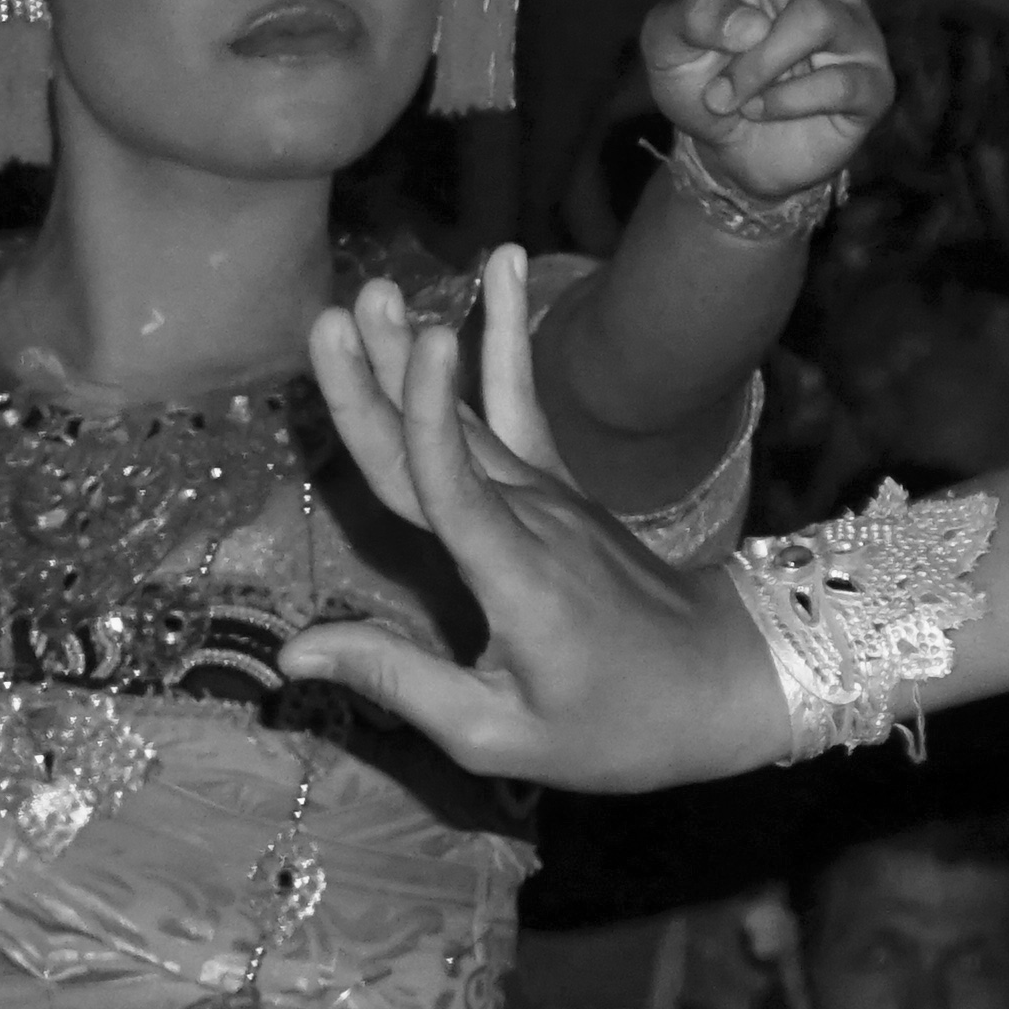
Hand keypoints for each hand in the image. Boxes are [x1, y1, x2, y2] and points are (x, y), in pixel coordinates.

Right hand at [282, 246, 798, 789]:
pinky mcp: (559, 489)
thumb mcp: (499, 733)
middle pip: (439, 442)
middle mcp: (530, 518)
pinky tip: (502, 276)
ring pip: (469, 418)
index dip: (430, 419)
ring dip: (419, 354)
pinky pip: (520, 406)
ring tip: (381, 288)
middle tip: (335, 308)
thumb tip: (289, 653)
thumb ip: (397, 683)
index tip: (424, 340)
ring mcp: (549, 496)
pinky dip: (506, 342)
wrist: (719, 681)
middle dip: (386, 374)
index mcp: (513, 576)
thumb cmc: (614, 726)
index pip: (455, 489)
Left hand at [644, 0, 908, 203]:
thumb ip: (692, 17)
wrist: (725, 158)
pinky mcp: (870, 87)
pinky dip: (780, 100)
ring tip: (730, 98)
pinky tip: (765, 113)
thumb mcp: (667, 43)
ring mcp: (853, 34)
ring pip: (813, 22)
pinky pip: (833, 81)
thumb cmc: (702, 81)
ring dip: (757, 65)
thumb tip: (752, 24)